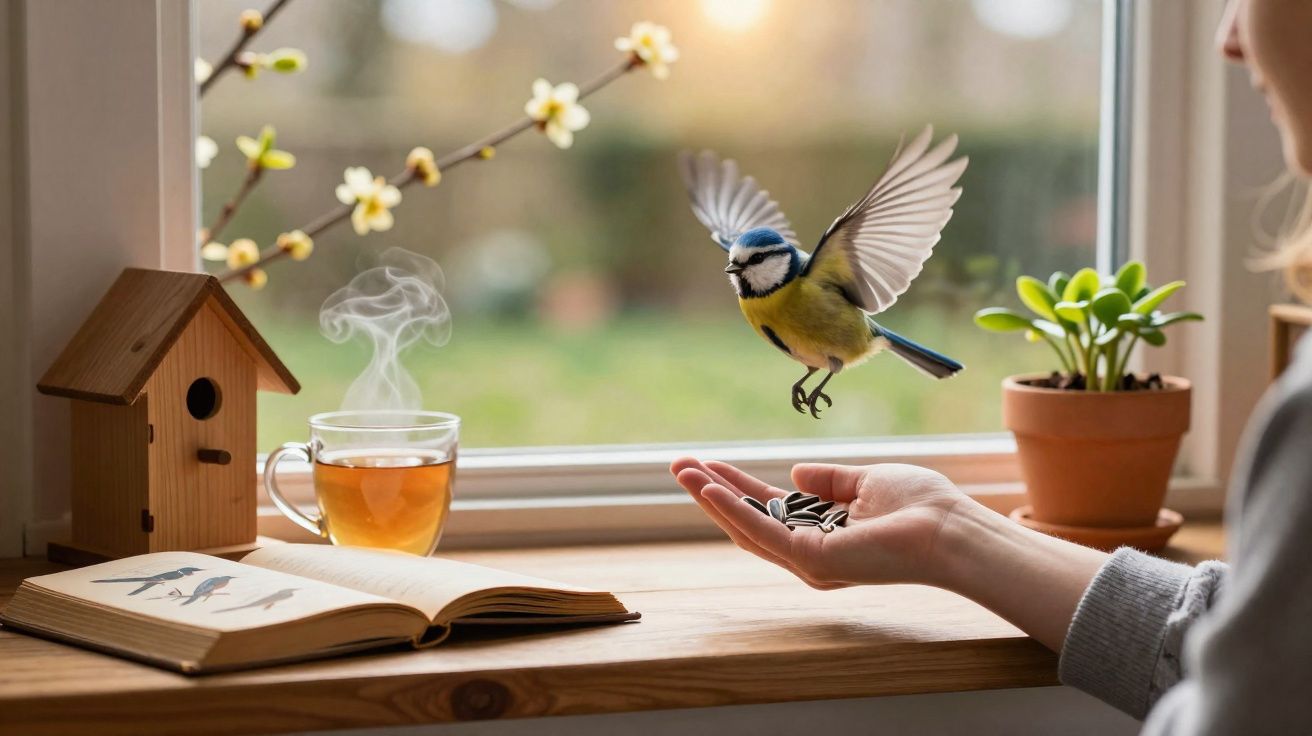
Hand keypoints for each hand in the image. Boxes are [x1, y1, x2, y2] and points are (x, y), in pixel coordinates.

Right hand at [671, 456, 1110, 652]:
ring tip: (683, 471)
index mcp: (825, 532)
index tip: (707, 464)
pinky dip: (732, 511)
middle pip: (749, 520)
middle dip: (713, 492)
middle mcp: (812, 553)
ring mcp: (810, 561)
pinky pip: (762, 532)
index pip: (770, 509)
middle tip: (679, 466)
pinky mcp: (812, 560)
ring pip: (747, 528)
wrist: (952, 530)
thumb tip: (796, 473)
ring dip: (712, 498)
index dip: (737, 485)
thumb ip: (830, 481)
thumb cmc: (923, 507)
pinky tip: (709, 489)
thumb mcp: (867, 480)